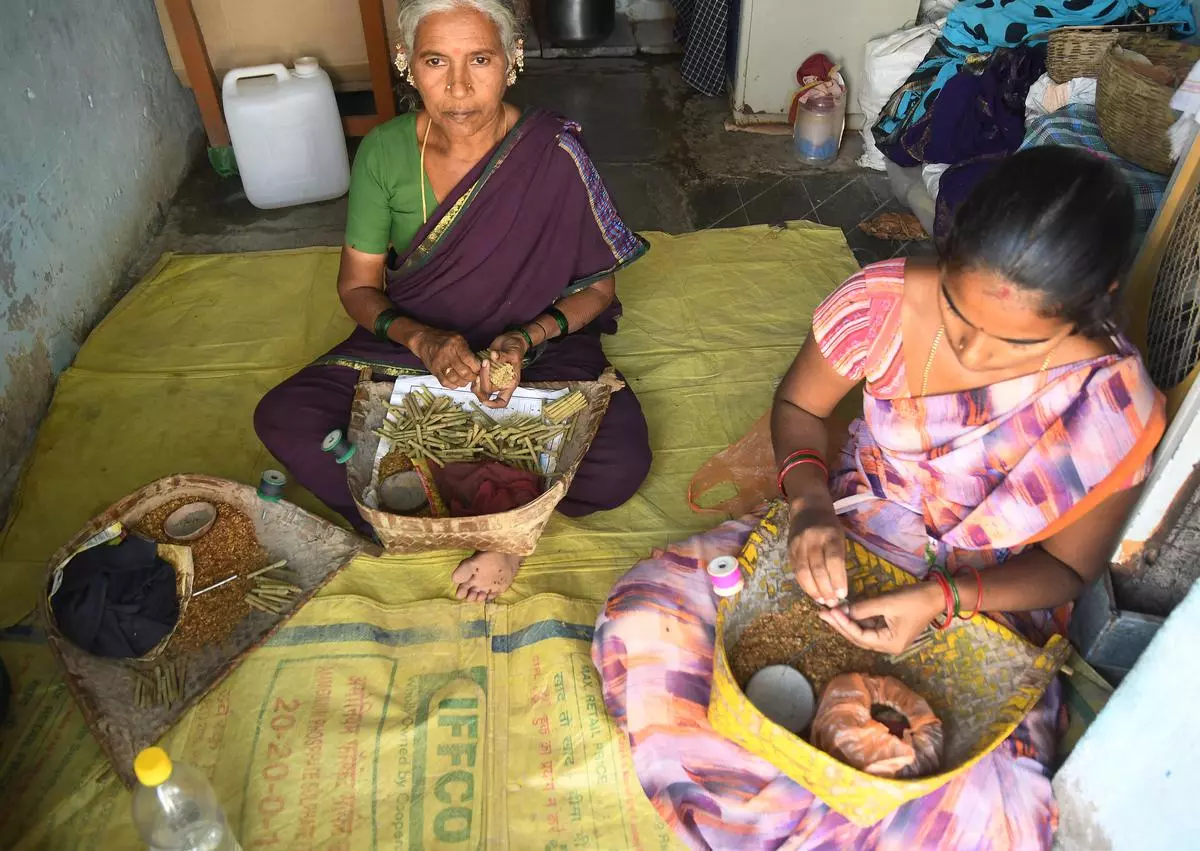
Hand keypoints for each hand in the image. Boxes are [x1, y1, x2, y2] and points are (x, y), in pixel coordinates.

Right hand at [411, 328, 479, 388]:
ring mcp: (439, 363)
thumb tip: (479, 364)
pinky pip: (445, 383)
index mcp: (456, 344)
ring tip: (466, 380)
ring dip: (463, 382)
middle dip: (472, 377)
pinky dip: (453, 385)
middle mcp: (447, 354)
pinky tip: (456, 383)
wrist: (424, 340)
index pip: (469, 360)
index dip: (477, 367)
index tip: (479, 369)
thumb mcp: (458, 339)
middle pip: (463, 372)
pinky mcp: (434, 370)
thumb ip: (468, 351)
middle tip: (474, 377)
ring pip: (455, 379)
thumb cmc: (444, 339)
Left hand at [474, 331, 526, 408]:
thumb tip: (494, 356)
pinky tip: (475, 365)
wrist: (511, 340)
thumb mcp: (514, 352)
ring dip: (475, 381)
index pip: (502, 401)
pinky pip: (475, 378)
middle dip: (482, 383)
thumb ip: (503, 356)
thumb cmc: (516, 348)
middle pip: (486, 393)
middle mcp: (499, 383)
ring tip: (479, 367)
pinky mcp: (484, 372)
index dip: (493, 404)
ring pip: (478, 388)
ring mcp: (491, 378)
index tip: (486, 400)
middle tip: (482, 369)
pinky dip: (472, 375)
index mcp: (509, 384)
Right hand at [788, 496, 846, 606]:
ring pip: (804, 572)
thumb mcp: (839, 537)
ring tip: (822, 601)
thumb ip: (839, 559)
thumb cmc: (829, 525)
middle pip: (818, 568)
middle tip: (833, 603)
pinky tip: (812, 592)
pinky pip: (796, 571)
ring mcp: (798, 544)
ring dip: (813, 590)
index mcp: (829, 535)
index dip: (838, 579)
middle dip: (826, 589)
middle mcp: (812, 539)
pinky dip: (804, 584)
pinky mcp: (789, 550)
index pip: (834, 560)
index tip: (843, 595)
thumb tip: (839, 586)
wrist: (808, 508)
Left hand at [818, 583, 944, 654]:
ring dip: (847, 622)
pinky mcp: (890, 628)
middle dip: (840, 625)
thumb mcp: (888, 602)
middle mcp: (888, 645)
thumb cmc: (915, 600)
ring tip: (829, 612)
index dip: (843, 624)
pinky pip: (869, 625)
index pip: (860, 637)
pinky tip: (845, 610)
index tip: (830, 612)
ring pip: (862, 632)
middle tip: (823, 614)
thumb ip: (864, 608)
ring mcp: (889, 637)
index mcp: (890, 644)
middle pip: (858, 637)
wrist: (938, 594)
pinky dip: (857, 618)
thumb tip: (842, 610)